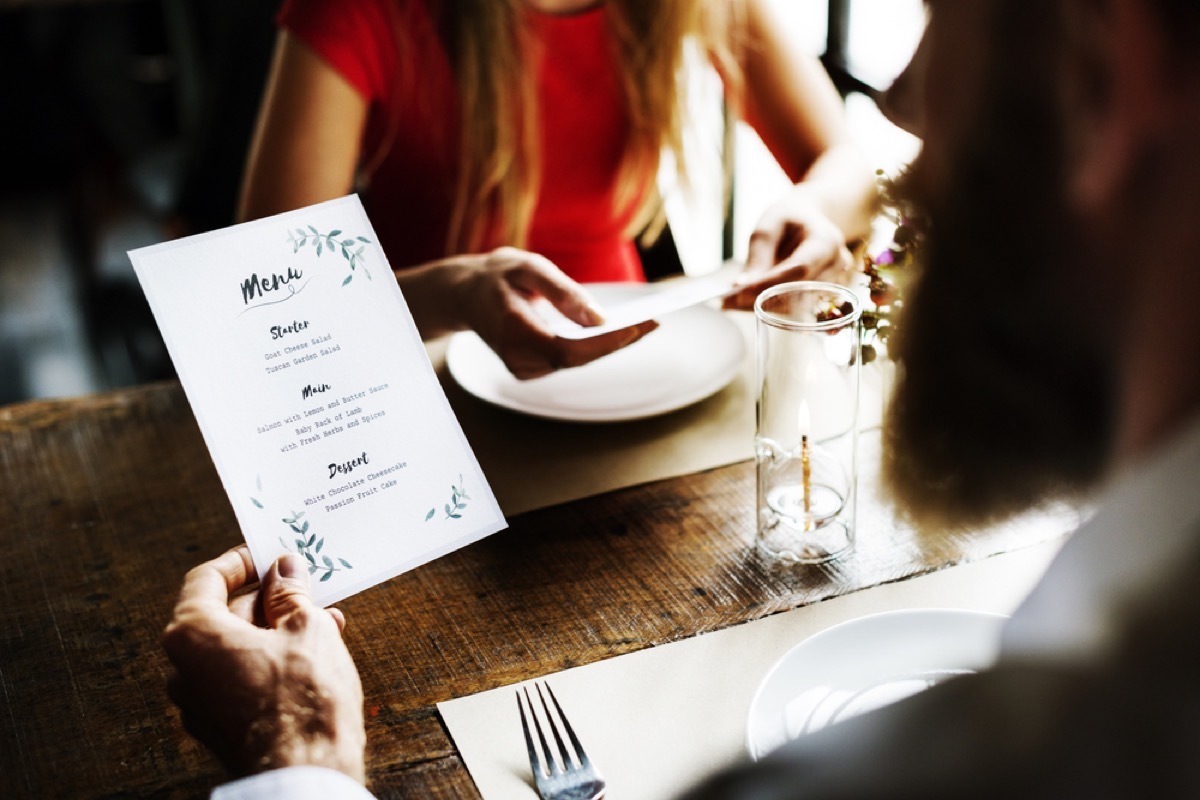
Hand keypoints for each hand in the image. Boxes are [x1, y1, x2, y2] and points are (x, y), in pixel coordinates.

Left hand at [162, 547, 365, 780]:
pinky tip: (313, 655)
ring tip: (324, 620)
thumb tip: (285, 569)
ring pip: (236, 648)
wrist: (305, 773)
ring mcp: (198, 702)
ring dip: (276, 629)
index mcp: (193, 635)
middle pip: (222, 614)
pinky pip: (240, 677)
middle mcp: (184, 669)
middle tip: (305, 586)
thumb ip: (290, 593)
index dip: (241, 561)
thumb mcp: (307, 627)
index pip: (206, 579)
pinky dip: (271, 660)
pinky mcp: (219, 727)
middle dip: (268, 598)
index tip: (269, 554)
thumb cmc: (303, 699)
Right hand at [458, 247, 657, 379]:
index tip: (639, 326)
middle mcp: (516, 358)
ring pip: (577, 361)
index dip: (604, 342)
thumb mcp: (528, 268)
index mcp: (512, 331)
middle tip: (655, 322)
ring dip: (610, 344)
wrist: (465, 295)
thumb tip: (599, 318)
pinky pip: (570, 359)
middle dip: (618, 341)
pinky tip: (618, 331)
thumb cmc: (499, 276)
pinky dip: (595, 346)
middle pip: (578, 358)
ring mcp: (522, 369)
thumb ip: (562, 292)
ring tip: (646, 324)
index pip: (568, 350)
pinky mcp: (530, 370)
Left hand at [723, 193, 855, 310]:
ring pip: (796, 306)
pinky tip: (747, 301)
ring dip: (762, 306)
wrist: (809, 220)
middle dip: (761, 299)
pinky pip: (795, 308)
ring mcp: (834, 283)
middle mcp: (837, 265)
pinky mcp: (824, 296)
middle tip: (726, 301)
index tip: (738, 292)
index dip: (769, 284)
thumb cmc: (788, 219)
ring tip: (731, 301)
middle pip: (799, 292)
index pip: (799, 269)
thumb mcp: (768, 227)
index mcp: (827, 241)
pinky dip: (769, 307)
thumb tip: (741, 287)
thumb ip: (757, 257)